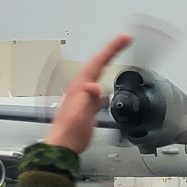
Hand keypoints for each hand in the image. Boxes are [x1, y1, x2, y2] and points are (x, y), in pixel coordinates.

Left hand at [45, 34, 131, 153]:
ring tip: (116, 51)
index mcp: (80, 87)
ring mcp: (81, 94)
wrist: (62, 147)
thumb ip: (87, 99)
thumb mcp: (80, 115)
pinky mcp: (84, 103)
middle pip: (96, 62)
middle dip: (110, 49)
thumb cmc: (70, 132)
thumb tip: (93, 85)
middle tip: (124, 40)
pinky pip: (96, 82)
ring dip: (106, 60)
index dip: (111, 49)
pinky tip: (106, 78)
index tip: (124, 39)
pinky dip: (103, 75)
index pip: (97, 62)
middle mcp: (79, 87)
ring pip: (95, 70)